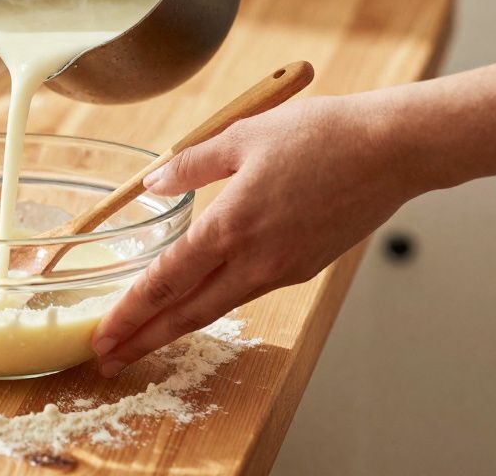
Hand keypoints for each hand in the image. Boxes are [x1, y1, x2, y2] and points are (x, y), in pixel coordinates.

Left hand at [91, 94, 423, 376]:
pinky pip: (249, 289)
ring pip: (218, 306)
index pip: (166, 282)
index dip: (129, 313)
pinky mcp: (304, 267)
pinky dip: (216, 300)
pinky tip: (200, 297)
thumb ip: (190, 164)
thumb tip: (152, 182)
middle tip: (108, 359)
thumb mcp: (241, 136)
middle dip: (143, 339)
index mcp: (231, 227)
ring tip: (145, 338)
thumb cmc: (321, 135)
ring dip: (177, 325)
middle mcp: (255, 260)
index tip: (102, 335)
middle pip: (187, 313)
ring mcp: (283, 269)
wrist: (393, 150)